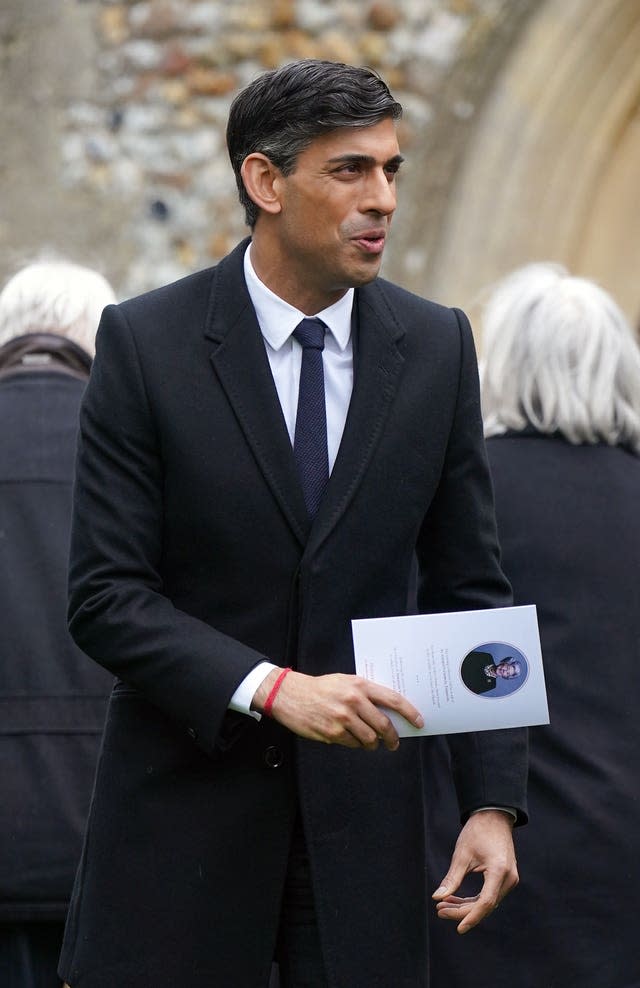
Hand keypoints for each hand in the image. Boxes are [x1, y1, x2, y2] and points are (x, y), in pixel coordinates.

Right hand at [252, 668, 423, 749]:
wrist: (290, 694)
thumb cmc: (321, 687)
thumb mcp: (345, 681)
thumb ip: (365, 693)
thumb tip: (388, 710)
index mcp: (359, 685)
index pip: (393, 700)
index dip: (409, 712)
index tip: (419, 721)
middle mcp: (353, 701)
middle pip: (384, 724)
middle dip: (393, 737)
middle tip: (394, 742)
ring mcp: (342, 718)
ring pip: (370, 739)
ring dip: (373, 744)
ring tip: (371, 742)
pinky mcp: (332, 733)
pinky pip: (352, 744)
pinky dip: (355, 744)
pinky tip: (350, 738)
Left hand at [432, 809, 517, 932]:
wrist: (494, 816)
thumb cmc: (477, 831)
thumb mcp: (462, 854)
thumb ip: (452, 878)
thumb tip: (437, 897)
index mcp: (499, 871)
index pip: (485, 903)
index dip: (471, 917)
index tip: (458, 928)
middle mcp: (509, 878)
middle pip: (485, 905)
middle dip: (462, 911)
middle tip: (439, 910)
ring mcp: (510, 879)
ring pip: (487, 902)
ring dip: (466, 906)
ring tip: (443, 905)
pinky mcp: (506, 878)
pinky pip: (490, 895)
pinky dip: (473, 899)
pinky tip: (455, 898)